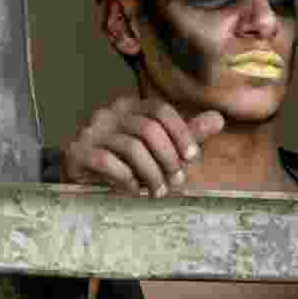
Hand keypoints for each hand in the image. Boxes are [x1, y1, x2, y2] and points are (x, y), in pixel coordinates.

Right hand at [62, 97, 223, 195]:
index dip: (181, 132)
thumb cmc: (124, 160)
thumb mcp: (157, 147)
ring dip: (151, 174)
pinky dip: (126, 179)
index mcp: (131, 106)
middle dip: (168, 159)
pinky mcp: (78, 151)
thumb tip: (218, 119)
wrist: (80, 173)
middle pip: (148, 129)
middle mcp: (110, 113)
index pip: (160, 109)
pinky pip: (108, 162)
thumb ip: (185, 134)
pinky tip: (133, 190)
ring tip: (158, 192)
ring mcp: (92, 130)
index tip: (193, 158)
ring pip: (131, 148)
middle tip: (176, 182)